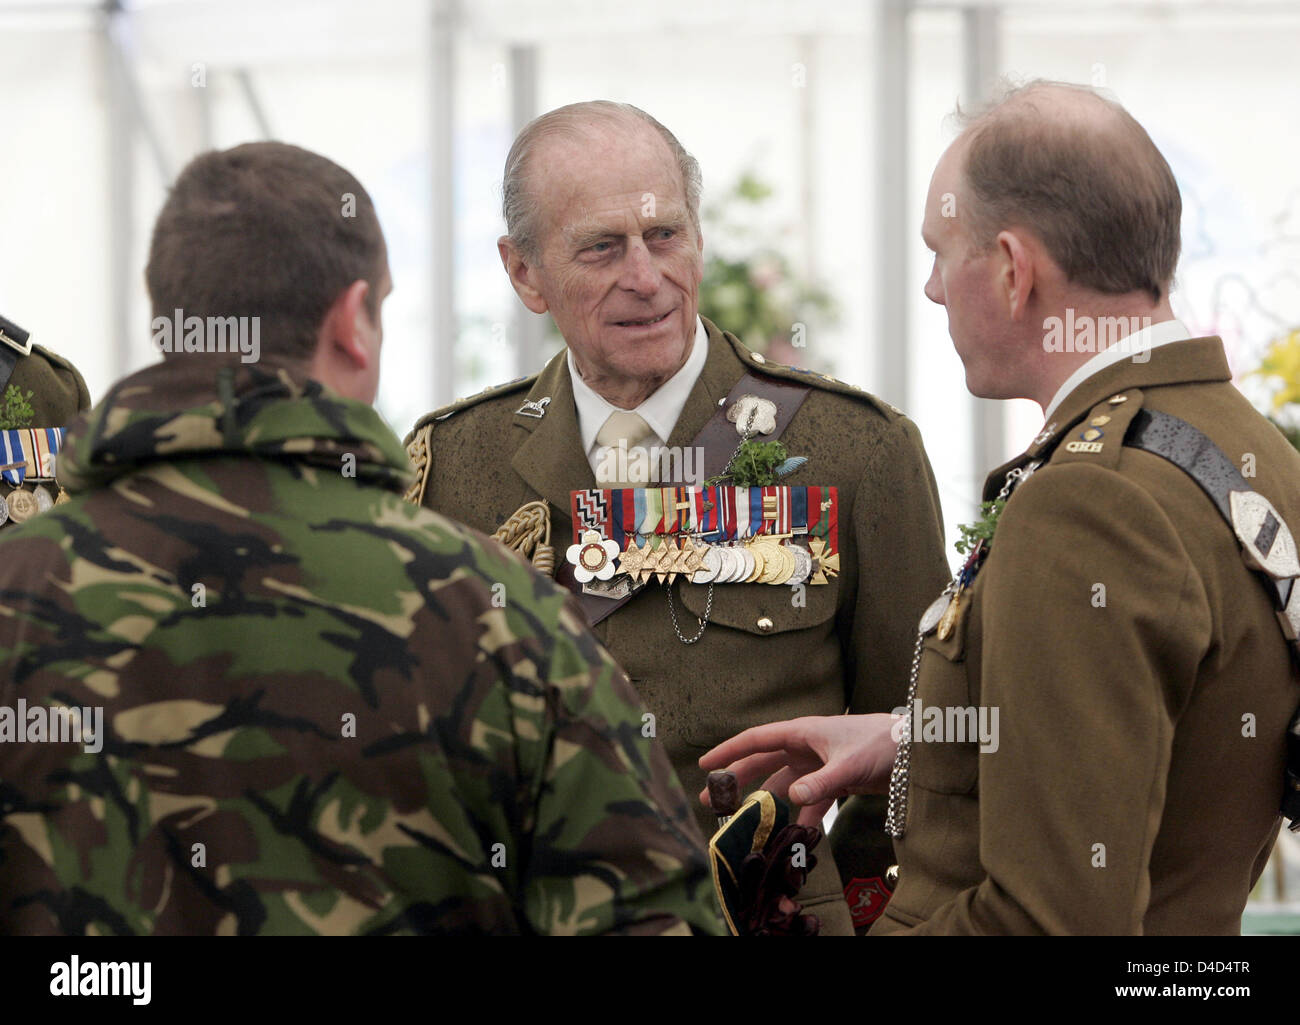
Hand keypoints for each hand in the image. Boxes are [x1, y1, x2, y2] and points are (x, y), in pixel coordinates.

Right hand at [699, 714, 900, 826]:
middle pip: (763, 763)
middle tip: (712, 802)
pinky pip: (810, 800)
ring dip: (768, 804)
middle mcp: (805, 747)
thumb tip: (791, 798)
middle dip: (738, 781)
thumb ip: (821, 783)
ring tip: (749, 825)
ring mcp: (819, 764)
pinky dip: (803, 816)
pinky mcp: (834, 780)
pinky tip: (796, 835)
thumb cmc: (881, 744)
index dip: (729, 752)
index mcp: (802, 732)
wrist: (916, 750)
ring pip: (784, 784)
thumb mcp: (850, 764)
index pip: (756, 739)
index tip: (705, 765)